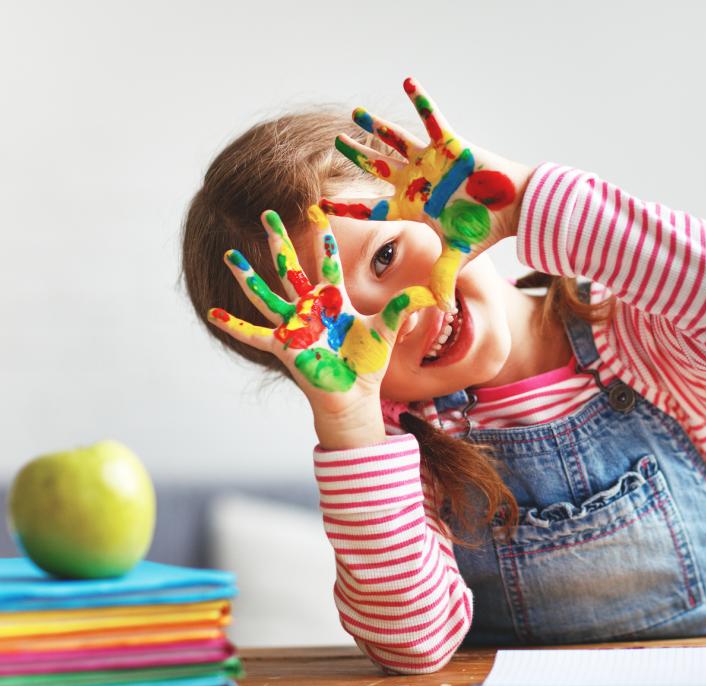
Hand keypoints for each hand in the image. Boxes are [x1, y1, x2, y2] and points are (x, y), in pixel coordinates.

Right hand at [207, 205, 433, 420]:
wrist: (354, 396)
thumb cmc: (367, 364)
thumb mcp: (388, 329)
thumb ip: (405, 308)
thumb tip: (435, 294)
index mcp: (334, 300)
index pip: (329, 261)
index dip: (324, 237)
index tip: (317, 210)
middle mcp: (310, 308)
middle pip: (291, 267)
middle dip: (280, 240)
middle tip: (267, 214)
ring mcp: (294, 326)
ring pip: (266, 294)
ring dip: (248, 276)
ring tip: (230, 255)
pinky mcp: (284, 346)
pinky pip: (253, 333)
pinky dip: (233, 324)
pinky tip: (212, 313)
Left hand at [320, 77, 531, 311]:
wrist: (514, 207)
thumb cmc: (485, 229)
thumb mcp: (459, 255)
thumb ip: (443, 278)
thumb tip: (440, 311)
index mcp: (412, 206)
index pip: (371, 207)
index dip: (346, 207)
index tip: (319, 205)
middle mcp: (416, 180)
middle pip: (376, 167)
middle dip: (356, 156)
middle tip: (335, 143)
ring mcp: (431, 160)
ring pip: (395, 139)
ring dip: (375, 126)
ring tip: (355, 114)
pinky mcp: (449, 143)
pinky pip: (431, 117)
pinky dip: (420, 99)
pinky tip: (407, 80)